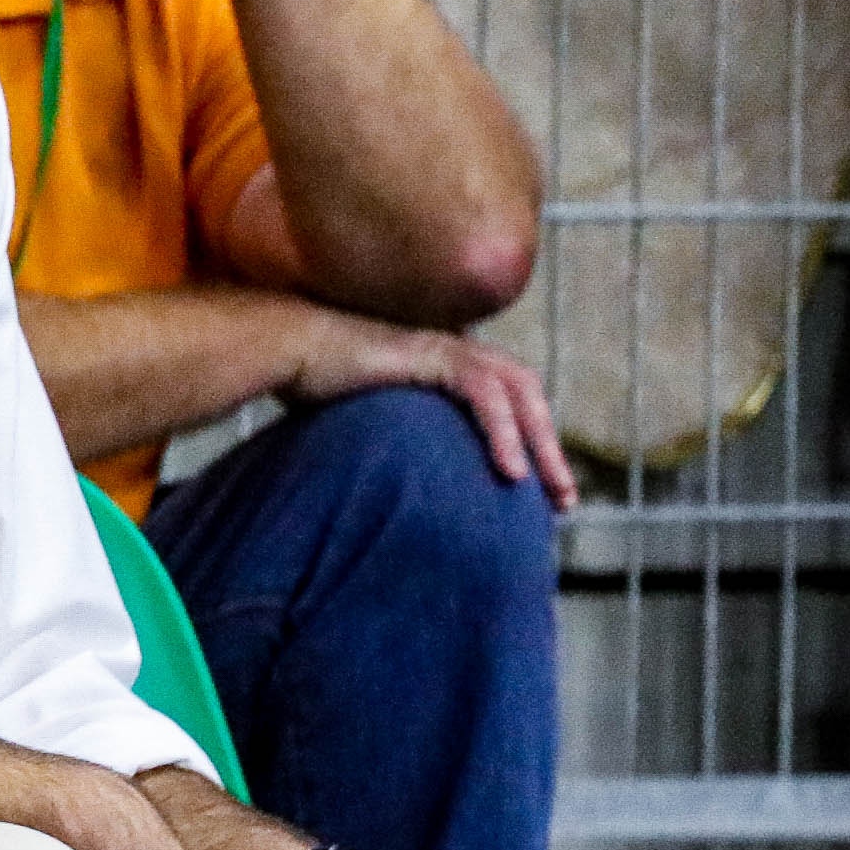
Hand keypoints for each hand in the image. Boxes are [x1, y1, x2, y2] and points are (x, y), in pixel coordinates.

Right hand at [283, 308, 576, 507]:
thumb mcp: (372, 421)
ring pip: (517, 392)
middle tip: (564, 500)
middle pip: (527, 397)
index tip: (541, 493)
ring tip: (547, 488)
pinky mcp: (432, 354)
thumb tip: (399, 490)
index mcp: (447, 366)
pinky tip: (508, 469)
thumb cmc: (314, 386)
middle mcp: (456, 353)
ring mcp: (446, 349)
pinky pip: (483, 393)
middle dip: (550, 449)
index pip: (510, 402)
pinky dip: (502, 431)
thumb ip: (399, 442)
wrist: (285, 349)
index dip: (531, 443)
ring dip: (539, 443)